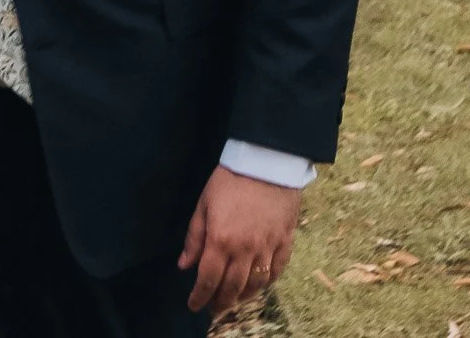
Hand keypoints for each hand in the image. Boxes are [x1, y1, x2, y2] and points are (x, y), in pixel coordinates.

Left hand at [177, 166, 301, 316]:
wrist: (266, 162)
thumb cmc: (229, 179)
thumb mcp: (203, 204)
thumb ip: (194, 238)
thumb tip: (185, 265)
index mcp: (221, 240)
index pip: (208, 279)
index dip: (200, 296)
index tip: (194, 305)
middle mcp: (245, 250)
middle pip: (232, 287)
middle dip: (220, 302)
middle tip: (212, 308)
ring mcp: (267, 248)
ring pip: (255, 285)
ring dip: (242, 297)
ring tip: (232, 300)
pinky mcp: (285, 242)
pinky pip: (277, 271)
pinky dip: (266, 283)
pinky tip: (258, 286)